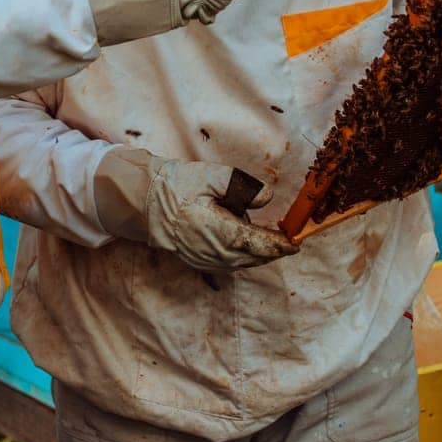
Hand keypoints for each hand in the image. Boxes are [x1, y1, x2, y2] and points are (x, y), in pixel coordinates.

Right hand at [93, 146, 297, 271]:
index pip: (264, 245)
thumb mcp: (211, 176)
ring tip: (238, 220)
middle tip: (277, 229)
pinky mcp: (200, 264)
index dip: (283, 244)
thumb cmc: (177, 187)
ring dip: (253, 248)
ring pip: (244, 262)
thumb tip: (267, 198)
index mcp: (225, 234)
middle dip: (269, 245)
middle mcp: (219, 255)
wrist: (144, 204)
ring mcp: (208, 262)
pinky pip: (229, 264)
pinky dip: (239, 255)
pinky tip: (234, 237)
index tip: (296, 242)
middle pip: (257, 256)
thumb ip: (244, 186)